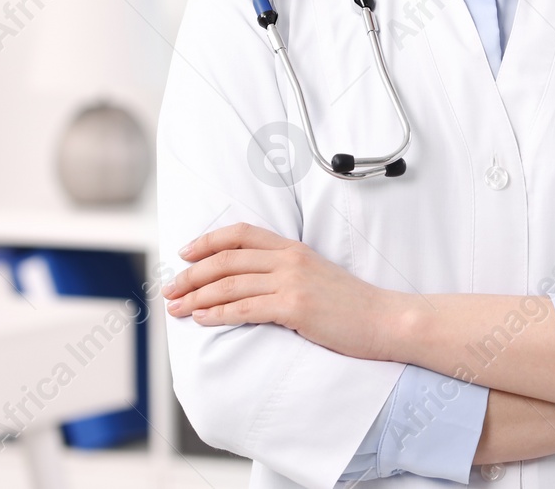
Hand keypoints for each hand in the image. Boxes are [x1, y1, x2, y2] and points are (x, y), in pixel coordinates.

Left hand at [161, 222, 412, 361]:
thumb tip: (250, 283)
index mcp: (293, 248)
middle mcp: (289, 259)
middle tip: (169, 289)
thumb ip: (285, 272)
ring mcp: (292, 282)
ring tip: (176, 308)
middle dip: (190, 274)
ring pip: (229, 285)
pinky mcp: (295, 307)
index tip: (185, 253)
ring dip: (196, 296)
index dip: (207, 241)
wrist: (385, 320)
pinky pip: (245, 309)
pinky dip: (217, 313)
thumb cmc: (351, 305)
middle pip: (226, 260)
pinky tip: (201, 318)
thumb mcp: (317, 276)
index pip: (241, 233)